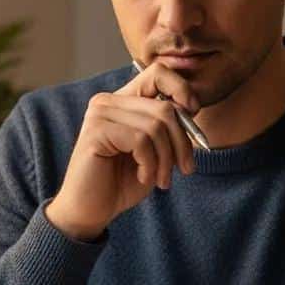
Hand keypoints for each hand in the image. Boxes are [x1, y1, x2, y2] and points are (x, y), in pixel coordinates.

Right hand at [45, 62, 201, 240]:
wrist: (90, 211)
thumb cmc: (121, 183)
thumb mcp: (154, 152)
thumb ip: (168, 128)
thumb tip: (192, 108)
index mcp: (121, 100)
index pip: (158, 73)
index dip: (182, 90)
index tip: (193, 115)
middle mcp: (107, 101)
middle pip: (164, 107)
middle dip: (182, 142)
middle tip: (185, 169)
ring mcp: (99, 114)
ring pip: (155, 126)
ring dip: (166, 159)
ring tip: (162, 179)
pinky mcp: (95, 132)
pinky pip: (140, 140)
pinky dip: (150, 163)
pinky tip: (144, 177)